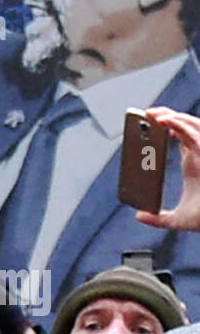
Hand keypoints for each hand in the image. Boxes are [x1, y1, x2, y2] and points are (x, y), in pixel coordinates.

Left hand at [137, 107, 199, 230]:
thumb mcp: (178, 219)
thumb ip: (158, 218)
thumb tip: (140, 216)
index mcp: (195, 162)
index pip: (181, 136)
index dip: (168, 126)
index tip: (148, 124)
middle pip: (185, 126)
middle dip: (167, 116)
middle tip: (146, 114)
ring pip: (190, 124)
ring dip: (172, 115)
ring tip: (152, 114)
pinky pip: (194, 131)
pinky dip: (179, 123)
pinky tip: (164, 121)